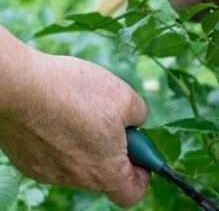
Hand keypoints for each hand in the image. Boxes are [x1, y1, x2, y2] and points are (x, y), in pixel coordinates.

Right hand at [0, 46, 148, 207]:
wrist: (18, 85)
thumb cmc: (75, 92)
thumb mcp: (124, 97)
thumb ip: (139, 115)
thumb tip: (134, 122)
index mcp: (105, 171)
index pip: (131, 194)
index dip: (141, 175)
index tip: (139, 154)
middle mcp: (76, 179)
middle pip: (105, 175)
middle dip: (114, 151)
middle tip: (110, 122)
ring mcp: (49, 172)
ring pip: (79, 165)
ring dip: (87, 144)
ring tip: (79, 112)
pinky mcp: (29, 161)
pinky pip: (55, 156)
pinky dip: (62, 141)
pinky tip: (57, 115)